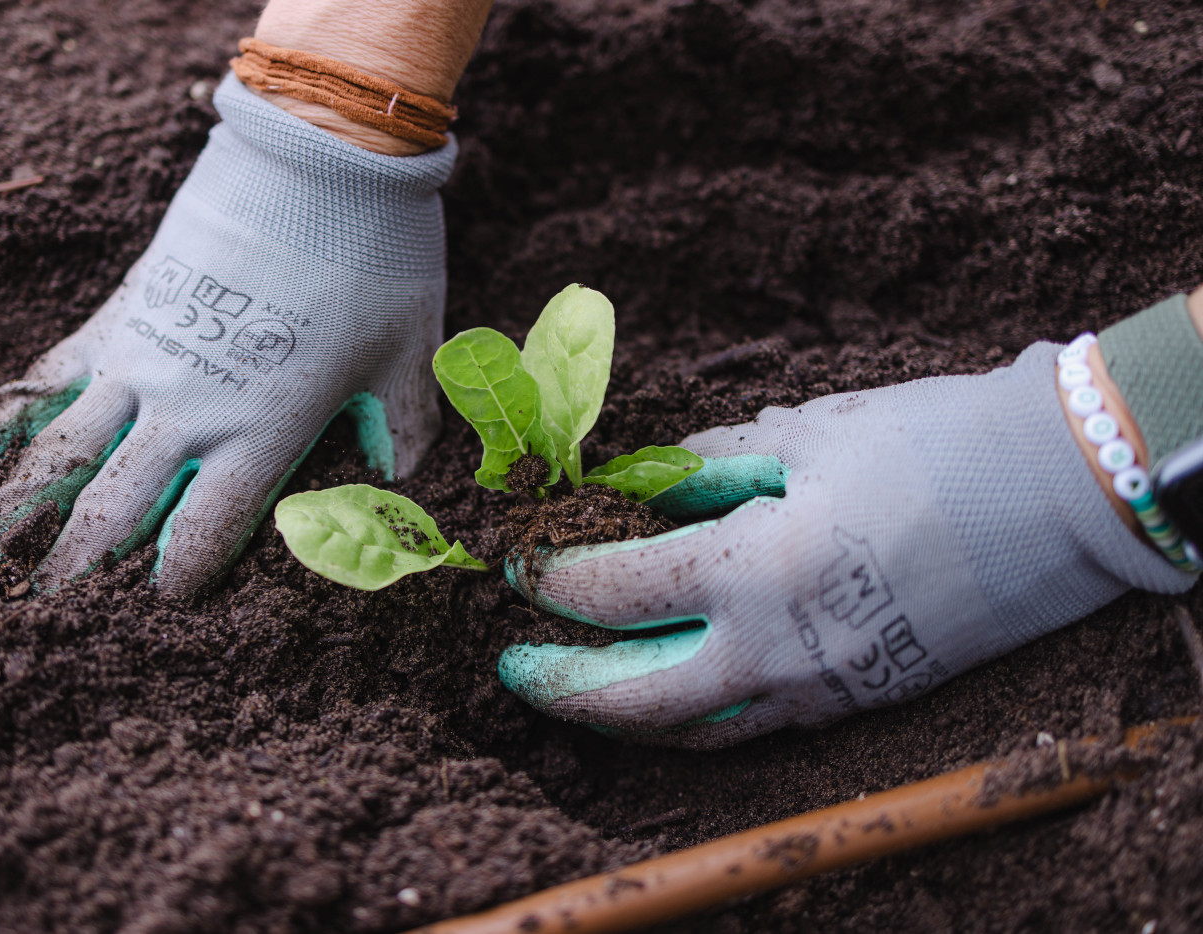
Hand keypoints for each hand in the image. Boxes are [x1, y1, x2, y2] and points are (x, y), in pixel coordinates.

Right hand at [0, 75, 454, 597]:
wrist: (316, 160)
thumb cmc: (374, 261)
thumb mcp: (408, 356)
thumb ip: (402, 430)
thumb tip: (400, 486)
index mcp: (260, 433)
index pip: (203, 533)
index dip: (177, 581)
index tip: (158, 609)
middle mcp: (187, 411)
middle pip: (114, 511)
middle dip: (78, 570)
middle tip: (46, 616)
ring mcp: (139, 363)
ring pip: (59, 457)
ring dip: (18, 516)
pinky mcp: (115, 317)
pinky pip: (41, 382)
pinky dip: (1, 426)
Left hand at [500, 343, 1193, 746]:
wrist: (1066, 491)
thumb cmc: (934, 443)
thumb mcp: (802, 434)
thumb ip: (702, 466)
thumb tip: (634, 483)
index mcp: (755, 570)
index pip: (614, 589)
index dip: (549, 575)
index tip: (514, 558)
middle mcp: (779, 651)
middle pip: (634, 697)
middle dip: (559, 683)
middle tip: (511, 661)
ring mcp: (823, 690)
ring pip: (692, 731)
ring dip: (619, 718)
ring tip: (576, 690)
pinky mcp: (860, 701)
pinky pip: (751, 727)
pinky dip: (692, 718)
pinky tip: (669, 691)